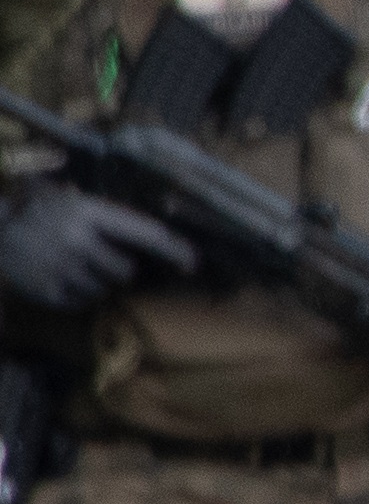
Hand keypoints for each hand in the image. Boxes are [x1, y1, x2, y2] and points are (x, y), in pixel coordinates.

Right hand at [0, 183, 188, 316]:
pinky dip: (80, 294)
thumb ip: (110, 217)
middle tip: (101, 259)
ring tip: (74, 265)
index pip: (145, 234)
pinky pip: (83, 302)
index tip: (193, 262)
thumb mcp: (73, 201)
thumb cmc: (39, 211)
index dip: (174, 250)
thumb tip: (161, 234)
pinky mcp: (48, 291)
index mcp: (88, 212)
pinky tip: (62, 277)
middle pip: (127, 272)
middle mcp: (77, 241)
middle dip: (121, 269)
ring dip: (98, 282)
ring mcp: (61, 268)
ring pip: (105, 289)